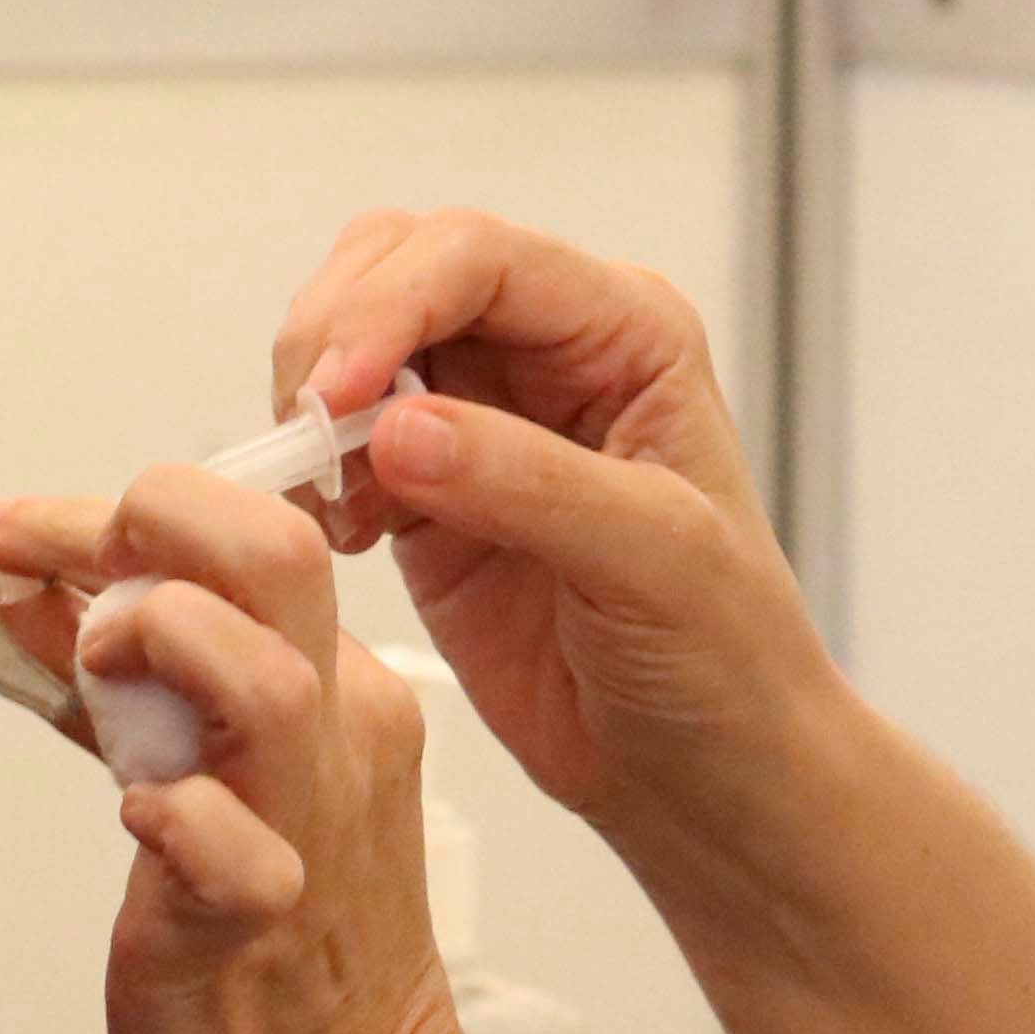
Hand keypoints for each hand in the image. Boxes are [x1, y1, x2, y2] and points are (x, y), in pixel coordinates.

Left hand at [69, 463, 491, 1033]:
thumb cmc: (271, 970)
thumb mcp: (201, 782)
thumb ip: (124, 685)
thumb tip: (32, 589)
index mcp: (335, 693)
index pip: (242, 535)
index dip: (109, 511)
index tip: (2, 527)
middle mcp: (337, 741)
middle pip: (276, 553)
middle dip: (144, 518)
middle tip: (43, 561)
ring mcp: (310, 830)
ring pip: (266, 678)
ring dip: (157, 643)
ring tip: (87, 671)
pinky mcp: (259, 929)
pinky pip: (232, 851)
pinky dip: (174, 816)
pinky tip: (133, 817)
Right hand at [254, 210, 828, 835]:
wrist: (707, 776)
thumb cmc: (727, 662)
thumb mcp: (657, 565)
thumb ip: (531, 483)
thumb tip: (398, 427)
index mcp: (625, 331)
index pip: (478, 257)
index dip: (390, 304)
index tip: (336, 393)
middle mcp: (549, 354)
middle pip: (396, 268)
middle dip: (333, 338)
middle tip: (307, 436)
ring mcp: (482, 421)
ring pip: (352, 345)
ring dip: (313, 408)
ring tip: (329, 501)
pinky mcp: (428, 495)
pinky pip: (339, 444)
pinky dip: (313, 477)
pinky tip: (340, 536)